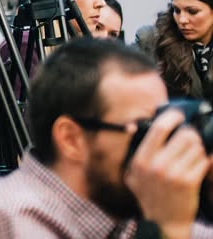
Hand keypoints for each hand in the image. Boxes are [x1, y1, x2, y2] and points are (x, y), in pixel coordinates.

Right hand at [124, 109, 212, 238]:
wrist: (164, 222)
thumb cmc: (149, 196)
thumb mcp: (132, 174)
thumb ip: (132, 152)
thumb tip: (132, 127)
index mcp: (141, 160)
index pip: (158, 129)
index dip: (171, 117)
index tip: (178, 115)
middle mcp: (157, 165)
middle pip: (183, 135)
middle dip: (190, 134)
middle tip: (190, 137)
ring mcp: (174, 174)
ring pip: (196, 147)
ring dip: (198, 148)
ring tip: (193, 154)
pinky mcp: (190, 182)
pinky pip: (204, 161)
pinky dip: (205, 160)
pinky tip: (200, 163)